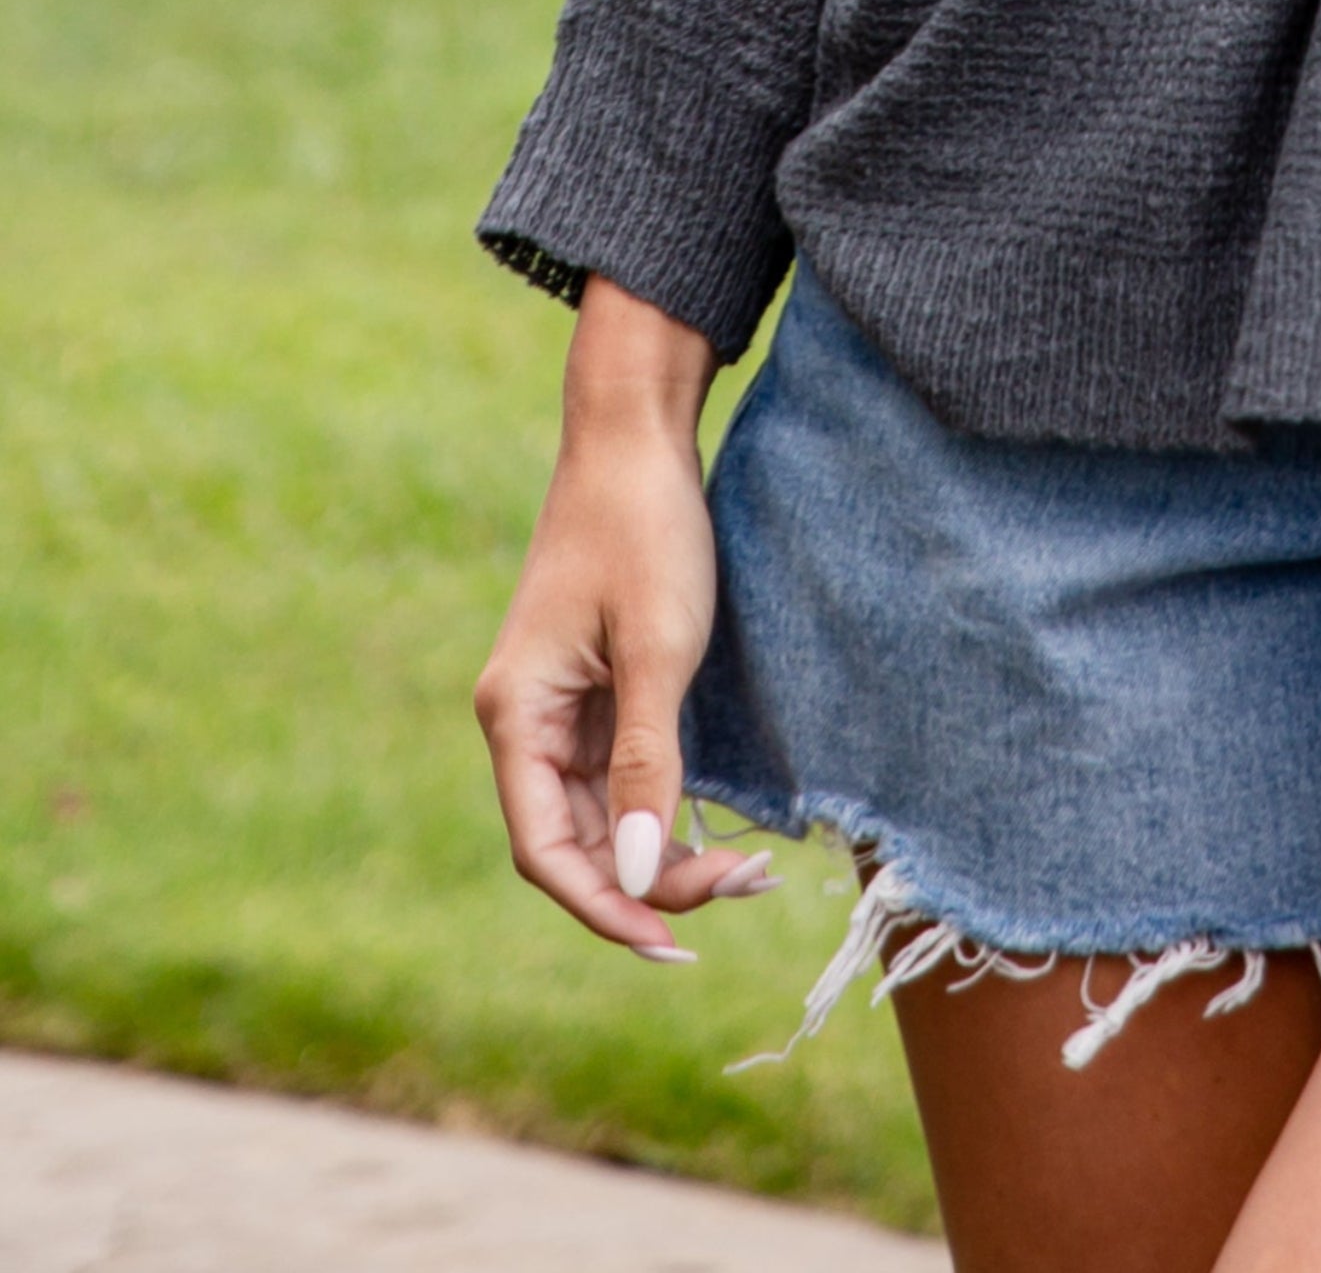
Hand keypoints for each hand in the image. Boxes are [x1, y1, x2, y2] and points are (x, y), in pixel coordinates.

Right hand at [474, 279, 764, 960]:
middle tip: (745, 887)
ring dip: (663, 852)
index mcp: (516, 715)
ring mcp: (560, 708)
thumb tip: (644, 873)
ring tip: (746, 871)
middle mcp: (527, 721)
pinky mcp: (596, 690)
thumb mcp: (657, 646)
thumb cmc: (644, 528)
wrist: (638, 435)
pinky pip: (620, 776)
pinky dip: (664, 808)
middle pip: (578, 843)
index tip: (673, 943)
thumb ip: (648, 761)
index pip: (545, 851)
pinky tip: (717, 828)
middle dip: (653, 881)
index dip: (606, 907)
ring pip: (603, 817)